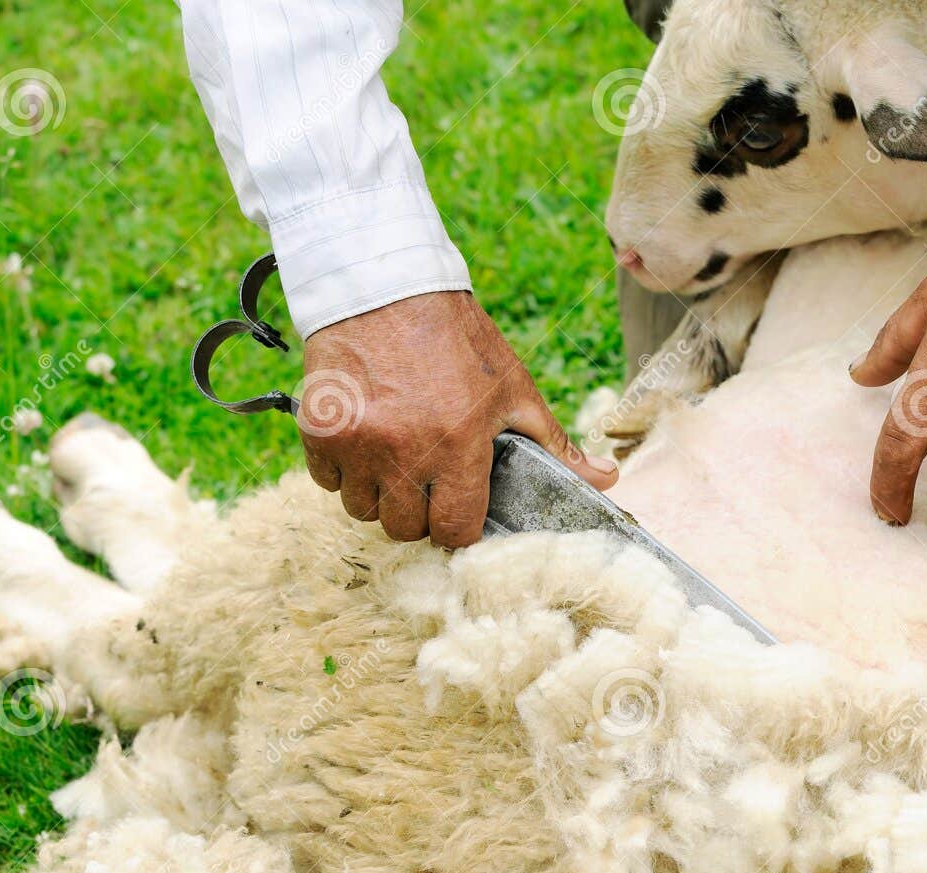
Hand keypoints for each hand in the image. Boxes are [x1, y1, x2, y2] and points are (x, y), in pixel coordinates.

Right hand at [298, 291, 616, 547]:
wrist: (387, 286)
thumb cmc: (460, 341)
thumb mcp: (515, 388)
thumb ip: (556, 444)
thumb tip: (608, 479)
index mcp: (459, 446)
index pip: (453, 531)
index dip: (459, 527)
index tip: (458, 511)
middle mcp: (403, 452)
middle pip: (404, 529)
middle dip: (418, 513)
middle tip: (427, 481)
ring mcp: (356, 444)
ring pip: (362, 510)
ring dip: (379, 495)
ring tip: (395, 459)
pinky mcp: (318, 430)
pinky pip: (326, 482)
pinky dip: (342, 471)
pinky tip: (365, 440)